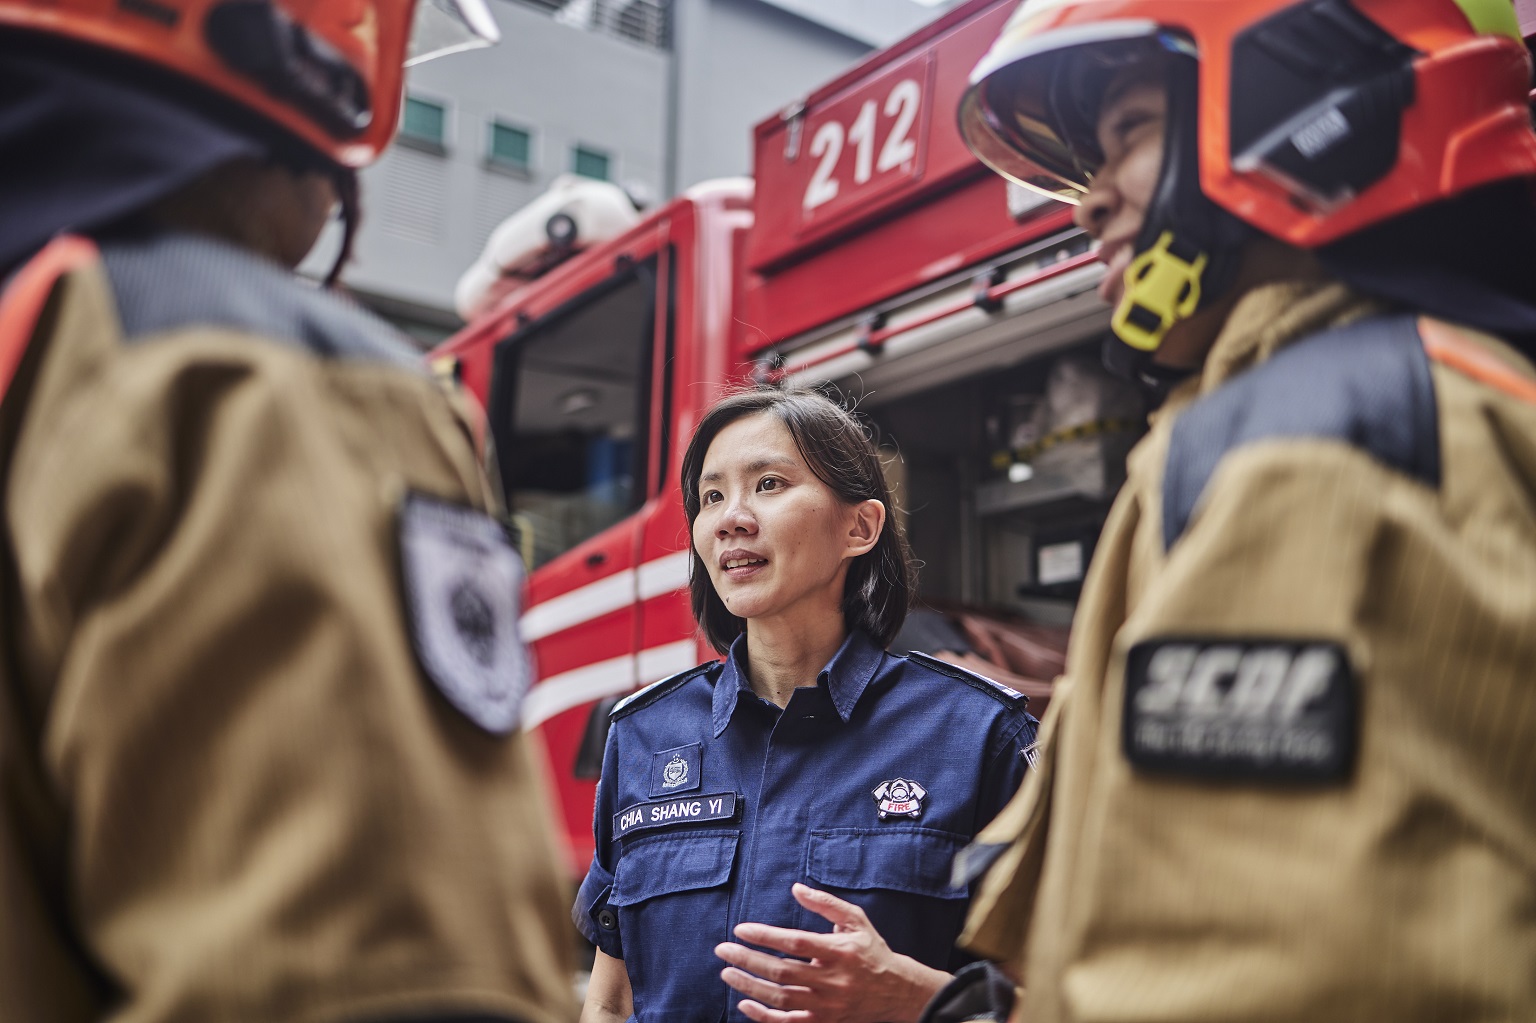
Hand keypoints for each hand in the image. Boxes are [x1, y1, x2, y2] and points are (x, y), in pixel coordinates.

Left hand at [714, 883, 950, 1022]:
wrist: (896, 993)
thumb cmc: (870, 951)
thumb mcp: (855, 920)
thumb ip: (825, 903)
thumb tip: (796, 888)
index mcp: (839, 951)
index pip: (795, 943)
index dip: (766, 936)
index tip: (741, 929)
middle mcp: (833, 981)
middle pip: (782, 972)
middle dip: (748, 960)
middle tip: (723, 950)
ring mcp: (827, 1006)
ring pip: (781, 999)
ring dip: (750, 986)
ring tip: (727, 973)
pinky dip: (764, 1016)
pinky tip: (744, 1003)